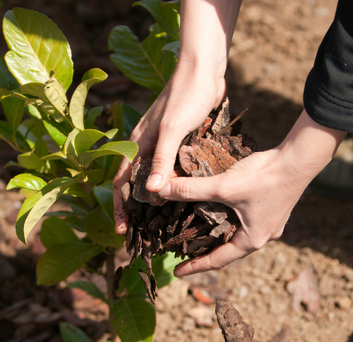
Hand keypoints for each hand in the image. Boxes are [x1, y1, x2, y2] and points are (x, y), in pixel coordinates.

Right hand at [113, 64, 225, 233]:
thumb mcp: (171, 129)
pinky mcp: (180, 142)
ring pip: (155, 176)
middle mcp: (148, 146)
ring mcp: (164, 144)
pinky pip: (172, 167)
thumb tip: (151, 191)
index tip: (123, 229)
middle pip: (137, 182)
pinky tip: (183, 193)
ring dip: (156, 196)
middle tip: (142, 231)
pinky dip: (174, 182)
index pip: (123, 181)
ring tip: (162, 219)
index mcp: (138, 143)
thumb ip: (161, 159)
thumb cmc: (185, 97)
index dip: (121, 206)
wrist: (203, 72)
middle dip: (137, 207)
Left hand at [157, 110, 346, 275]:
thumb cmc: (265, 178)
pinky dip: (228, 220)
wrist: (298, 160)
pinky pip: (244, 221)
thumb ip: (192, 189)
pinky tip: (218, 210)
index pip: (218, 260)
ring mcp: (269, 223)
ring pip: (236, 235)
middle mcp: (262, 236)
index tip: (178, 272)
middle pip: (228, 250)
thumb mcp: (224, 187)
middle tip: (185, 252)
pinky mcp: (270, 209)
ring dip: (218, 235)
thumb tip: (161, 189)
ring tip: (198, 233)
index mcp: (252, 240)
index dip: (196, 267)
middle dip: (206, 252)